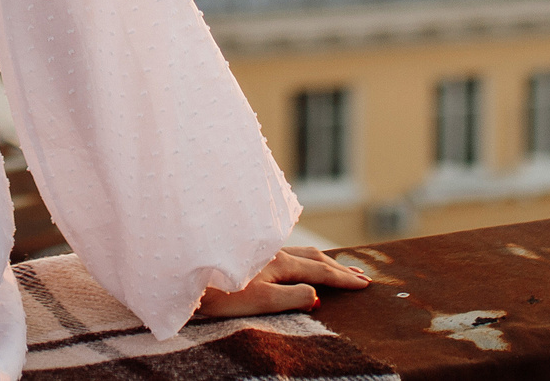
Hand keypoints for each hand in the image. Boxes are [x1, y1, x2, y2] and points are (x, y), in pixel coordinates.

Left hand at [195, 248, 371, 320]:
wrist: (184, 272)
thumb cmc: (219, 291)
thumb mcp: (259, 300)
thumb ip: (291, 297)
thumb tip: (317, 295)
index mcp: (279, 261)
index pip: (319, 269)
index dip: (343, 279)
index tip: (365, 286)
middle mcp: (271, 251)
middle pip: (313, 256)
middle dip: (338, 267)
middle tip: (361, 277)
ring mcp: (258, 250)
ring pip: (298, 252)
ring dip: (321, 261)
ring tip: (335, 268)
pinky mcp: (246, 253)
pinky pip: (284, 253)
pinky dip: (301, 259)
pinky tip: (294, 263)